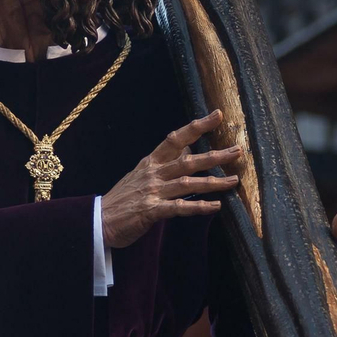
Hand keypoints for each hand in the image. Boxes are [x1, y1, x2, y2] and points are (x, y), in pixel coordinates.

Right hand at [102, 111, 241, 248]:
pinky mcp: (151, 211)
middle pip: (188, 161)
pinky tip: (215, 206)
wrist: (99, 220)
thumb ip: (165, 162)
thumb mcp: (142, 174)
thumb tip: (188, 149)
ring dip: (213, 182)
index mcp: (151, 162)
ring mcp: (152, 191)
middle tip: (238, 151)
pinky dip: (198, 207)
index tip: (217, 115)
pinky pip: (179, 207)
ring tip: (233, 180)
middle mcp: (153, 173)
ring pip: (188, 183)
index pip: (176, 138)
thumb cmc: (123, 198)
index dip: (197, 126)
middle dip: (215, 155)